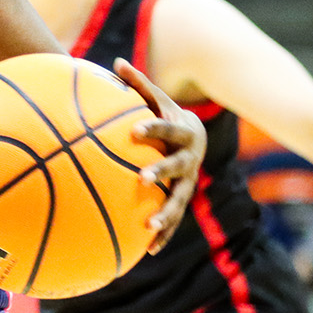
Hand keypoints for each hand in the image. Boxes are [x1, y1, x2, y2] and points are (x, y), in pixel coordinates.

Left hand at [114, 58, 206, 251]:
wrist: (196, 136)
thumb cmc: (165, 115)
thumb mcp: (155, 99)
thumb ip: (137, 84)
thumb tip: (116, 61)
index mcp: (181, 132)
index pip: (166, 127)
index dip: (152, 128)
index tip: (134, 130)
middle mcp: (189, 159)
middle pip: (177, 166)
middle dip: (161, 171)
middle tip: (142, 178)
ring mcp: (188, 181)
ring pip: (179, 199)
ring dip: (166, 214)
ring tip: (149, 226)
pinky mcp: (182, 198)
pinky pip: (173, 219)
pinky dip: (163, 235)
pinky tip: (148, 252)